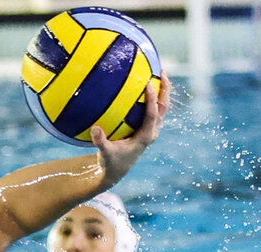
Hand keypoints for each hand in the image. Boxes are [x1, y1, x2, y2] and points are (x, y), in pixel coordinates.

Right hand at [92, 72, 171, 188]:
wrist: (117, 171)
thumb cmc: (111, 161)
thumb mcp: (105, 153)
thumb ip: (100, 141)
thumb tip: (95, 128)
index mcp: (145, 137)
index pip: (152, 115)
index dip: (152, 99)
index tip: (148, 84)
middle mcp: (152, 132)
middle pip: (163, 108)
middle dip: (165, 90)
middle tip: (162, 72)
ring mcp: (152, 130)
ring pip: (162, 108)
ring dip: (163, 91)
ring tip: (160, 74)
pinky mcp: (148, 128)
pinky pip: (154, 109)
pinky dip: (154, 97)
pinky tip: (146, 85)